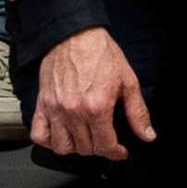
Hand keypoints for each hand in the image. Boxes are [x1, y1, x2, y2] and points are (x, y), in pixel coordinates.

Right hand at [34, 27, 156, 162]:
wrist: (75, 34)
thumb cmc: (100, 53)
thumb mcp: (128, 80)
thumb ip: (137, 112)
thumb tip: (147, 134)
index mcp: (97, 107)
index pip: (105, 146)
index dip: (116, 153)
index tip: (120, 151)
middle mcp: (74, 112)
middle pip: (85, 149)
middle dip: (99, 147)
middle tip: (104, 138)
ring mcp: (56, 110)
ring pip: (62, 147)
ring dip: (75, 148)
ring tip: (84, 138)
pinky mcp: (42, 104)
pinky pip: (39, 135)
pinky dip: (48, 141)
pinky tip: (60, 134)